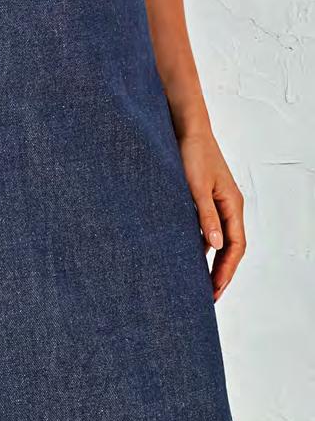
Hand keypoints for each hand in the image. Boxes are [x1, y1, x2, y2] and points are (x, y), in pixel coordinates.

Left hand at [178, 127, 246, 299]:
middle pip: (230, 246)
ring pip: (218, 237)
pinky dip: (200, 241)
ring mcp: (217, 201)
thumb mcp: (196, 186)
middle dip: (221, 271)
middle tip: (209, 294)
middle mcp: (228, 205)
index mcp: (232, 205)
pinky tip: (188, 251)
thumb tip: (216, 245)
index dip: (226, 270)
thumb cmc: (192, 152)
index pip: (235, 246)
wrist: (185, 126)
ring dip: (210, 258)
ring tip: (198, 279)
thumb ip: (206, 215)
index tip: (214, 290)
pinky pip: (206, 226)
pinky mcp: (203, 196)